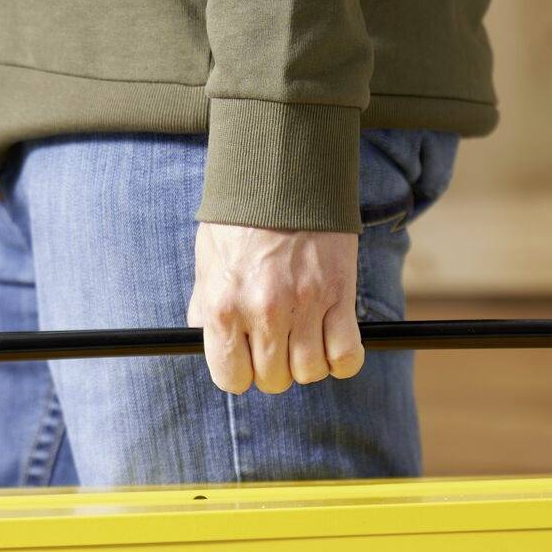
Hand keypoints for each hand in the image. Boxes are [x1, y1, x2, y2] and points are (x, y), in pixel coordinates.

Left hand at [187, 223, 364, 395]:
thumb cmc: (241, 220)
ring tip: (304, 339)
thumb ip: (206, 307)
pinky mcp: (340, 294)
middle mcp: (264, 311)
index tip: (246, 360)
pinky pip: (346, 356)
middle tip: (276, 344)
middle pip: (273, 380)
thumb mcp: (208, 262)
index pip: (231, 379)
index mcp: (224, 307)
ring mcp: (305, 304)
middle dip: (274, 369)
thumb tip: (206, 342)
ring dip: (308, 364)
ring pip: (310, 372)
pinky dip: (342, 360)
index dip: (239, 373)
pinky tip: (334, 344)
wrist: (284, 171)